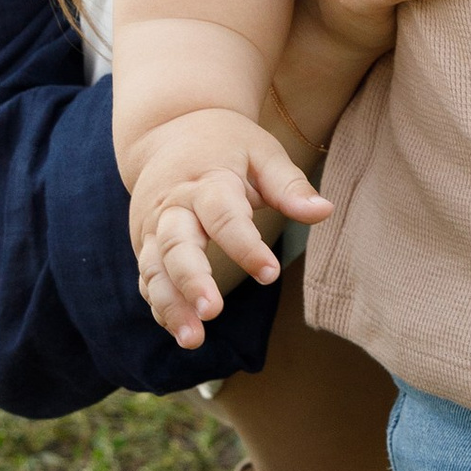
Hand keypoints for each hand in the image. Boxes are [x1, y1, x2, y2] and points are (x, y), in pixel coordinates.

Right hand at [130, 111, 332, 350]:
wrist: (169, 130)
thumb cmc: (227, 145)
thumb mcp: (262, 153)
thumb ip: (290, 185)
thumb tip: (324, 211)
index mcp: (206, 180)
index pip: (223, 216)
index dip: (245, 246)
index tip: (271, 274)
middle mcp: (173, 206)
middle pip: (177, 245)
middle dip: (192, 280)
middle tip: (212, 311)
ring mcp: (153, 228)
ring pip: (156, 269)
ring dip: (171, 304)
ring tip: (192, 340)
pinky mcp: (146, 245)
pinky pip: (149, 279)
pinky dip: (161, 306)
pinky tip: (180, 332)